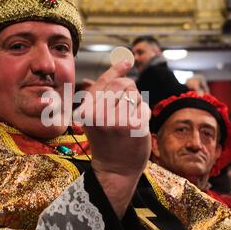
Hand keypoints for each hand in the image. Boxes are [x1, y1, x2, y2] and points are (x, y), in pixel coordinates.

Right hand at [75, 61, 150, 217]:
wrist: (114, 169)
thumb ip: (105, 91)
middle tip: (123, 113)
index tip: (127, 60)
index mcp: (87, 109)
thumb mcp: (96, 116)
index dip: (117, 69)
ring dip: (136, 106)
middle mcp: (98, 113)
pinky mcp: (133, 126)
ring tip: (127, 124)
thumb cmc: (107, 140)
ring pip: (136, 95)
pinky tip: (135, 130)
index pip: (104, 81)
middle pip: (124, 84)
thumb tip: (126, 60)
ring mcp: (116, 119)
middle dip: (129, 94)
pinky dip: (143, 116)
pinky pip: (144, 108)